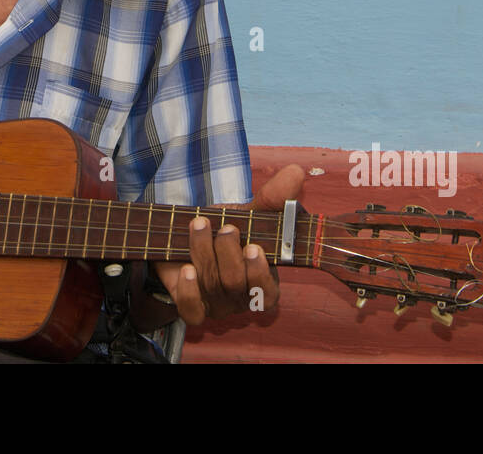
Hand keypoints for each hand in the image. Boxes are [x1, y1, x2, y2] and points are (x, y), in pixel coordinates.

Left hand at [152, 164, 303, 325]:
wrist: (191, 235)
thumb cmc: (228, 229)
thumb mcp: (251, 213)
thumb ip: (273, 198)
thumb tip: (296, 172)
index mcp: (264, 283)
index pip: (268, 294)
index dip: (259, 274)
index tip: (253, 247)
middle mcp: (242, 299)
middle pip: (236, 285)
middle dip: (228, 253)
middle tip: (226, 228)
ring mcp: (217, 306)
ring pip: (212, 287)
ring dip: (204, 252)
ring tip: (199, 224)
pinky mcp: (192, 307)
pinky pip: (191, 311)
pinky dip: (188, 290)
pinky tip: (187, 268)